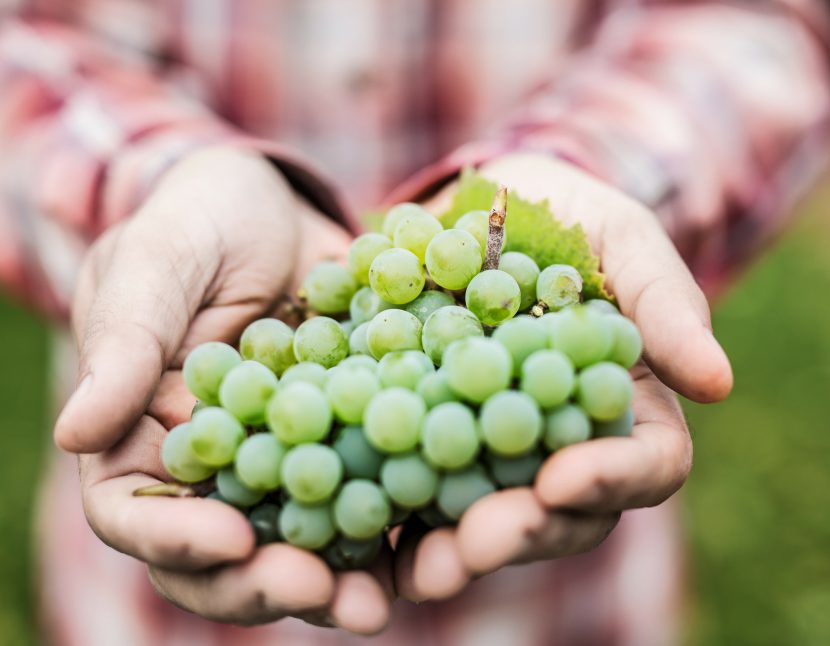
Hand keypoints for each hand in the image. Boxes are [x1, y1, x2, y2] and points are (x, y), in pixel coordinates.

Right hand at [55, 147, 391, 633]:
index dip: (175, 539)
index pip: (136, 513)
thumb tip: (73, 431)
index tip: (230, 539)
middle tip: (324, 592)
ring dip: (341, 577)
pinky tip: (435, 534)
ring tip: (381, 599)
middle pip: (227, 552)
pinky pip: (370, 487)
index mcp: (142, 439)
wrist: (273, 206)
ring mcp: (287, 460)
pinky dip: (398, 518)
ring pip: (303, 538)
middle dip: (270, 581)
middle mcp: (215, 468)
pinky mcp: (351, 438)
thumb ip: (124, 340)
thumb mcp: (156, 263)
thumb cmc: (195, 223)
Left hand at [395, 152, 732, 600]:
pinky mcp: (426, 434)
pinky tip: (358, 523)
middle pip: (559, 512)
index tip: (563, 479)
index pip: (646, 463)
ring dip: (455, 546)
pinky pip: (414, 482)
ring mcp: (491, 445)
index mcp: (626, 405)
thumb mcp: (621, 239)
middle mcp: (561, 441)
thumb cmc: (570, 216)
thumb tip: (717, 382)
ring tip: (420, 564)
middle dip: (522, 531)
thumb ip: (663, 301)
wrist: (481, 203)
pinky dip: (391, 508)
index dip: (612, 478)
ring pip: (486, 515)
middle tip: (477, 542)